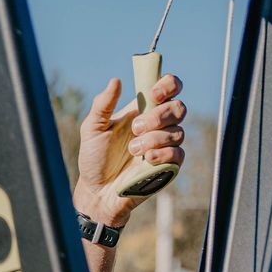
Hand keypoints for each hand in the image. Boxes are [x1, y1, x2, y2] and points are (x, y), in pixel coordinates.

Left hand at [73, 73, 186, 227]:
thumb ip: (103, 105)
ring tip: (132, 150)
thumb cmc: (94, 158)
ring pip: (178, 132)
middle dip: (159, 116)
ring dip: (154, 139)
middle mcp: (158, 125)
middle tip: (136, 128)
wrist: (96, 191)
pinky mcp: (167, 166)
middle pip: (178, 108)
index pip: (170, 87)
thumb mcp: (93, 128)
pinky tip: (146, 159)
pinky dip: (163, 154)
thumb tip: (116, 81)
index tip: (153, 94)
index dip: (169, 85)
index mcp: (144, 110)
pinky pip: (178, 154)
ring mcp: (164, 146)